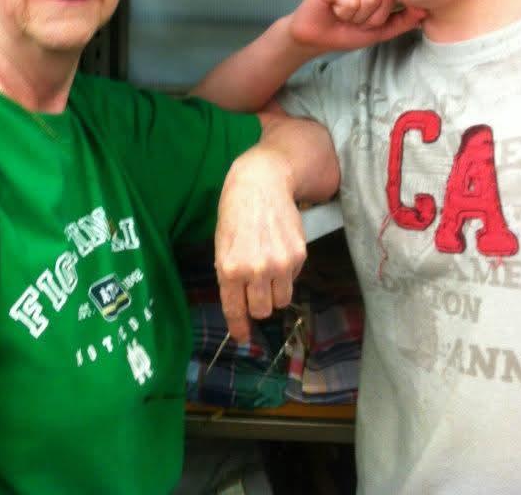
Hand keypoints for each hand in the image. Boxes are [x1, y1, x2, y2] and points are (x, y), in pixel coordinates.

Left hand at [215, 146, 306, 343]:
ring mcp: (279, 263)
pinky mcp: (299, 255)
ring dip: (274, 293)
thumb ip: (229, 275)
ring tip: (268, 272)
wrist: (261, 183)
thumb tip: (238, 304)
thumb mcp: (222, 244)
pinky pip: (293, 279)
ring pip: (281, 301)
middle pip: (262, 311)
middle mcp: (254, 270)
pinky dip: (287, 273)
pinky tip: (279, 251)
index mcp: (229, 268)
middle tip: (254, 291)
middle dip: (258, 305)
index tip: (243, 337)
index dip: (239, 327)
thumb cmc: (235, 212)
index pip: (236, 310)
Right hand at [289, 0, 426, 52]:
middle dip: (368, 18)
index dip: (381, 15)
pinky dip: (342, 13)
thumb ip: (404, 20)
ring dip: (354, 17)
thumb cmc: (346, 31)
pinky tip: (332, 9)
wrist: (316, 39)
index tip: (366, 19)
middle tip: (353, 18)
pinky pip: (350, 0)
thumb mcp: (381, 29)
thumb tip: (425, 11)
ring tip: (342, 14)